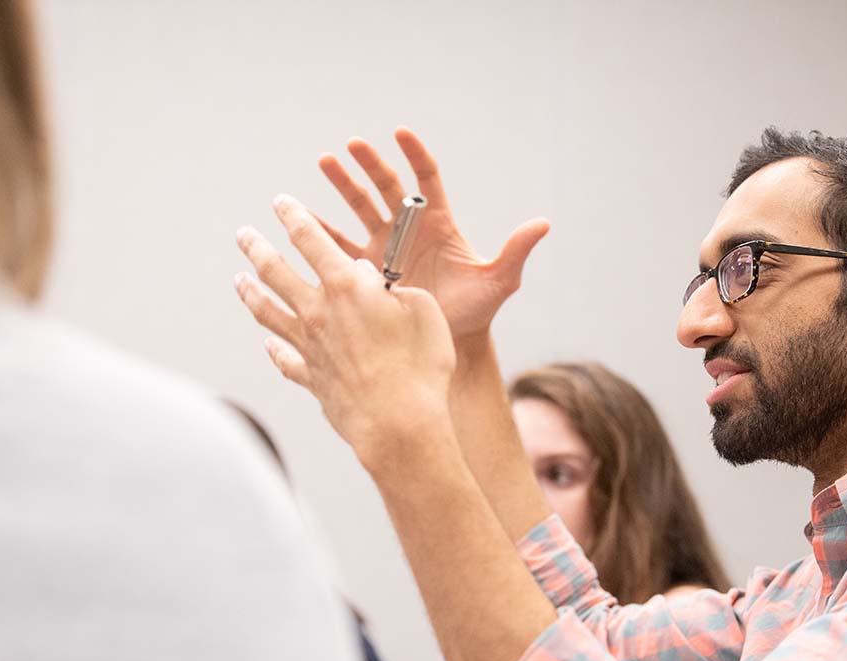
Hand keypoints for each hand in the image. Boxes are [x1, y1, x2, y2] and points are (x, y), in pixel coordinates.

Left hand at [234, 193, 455, 468]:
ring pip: (269, 312)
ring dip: (251, 292)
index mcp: (346, 287)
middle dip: (257, 247)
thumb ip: (398, 290)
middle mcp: (318, 312)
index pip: (310, 238)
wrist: (398, 425)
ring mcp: (309, 347)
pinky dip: (274, 350)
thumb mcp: (423, 311)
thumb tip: (376, 285)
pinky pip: (285, 359)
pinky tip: (268, 345)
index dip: (293, 215)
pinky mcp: (311, 379)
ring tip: (239, 280)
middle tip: (243, 234)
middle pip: (276, 271)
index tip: (281, 202)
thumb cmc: (421, 366)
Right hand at [314, 127, 549, 340]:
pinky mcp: (367, 270)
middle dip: (370, 165)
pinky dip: (323, 231)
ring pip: (360, 208)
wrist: (448, 342)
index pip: (425, 180)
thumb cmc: (476, 310)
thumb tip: (543, 224)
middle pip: (387, 187)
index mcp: (438, 223)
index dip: (415, 156)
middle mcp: (408, 230)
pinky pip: (341, 246)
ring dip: (342, 186)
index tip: (401, 133)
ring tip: (325, 162)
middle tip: (352, 145)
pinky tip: (303, 218)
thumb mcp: (499, 281)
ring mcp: (384, 248)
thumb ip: (516, 251)